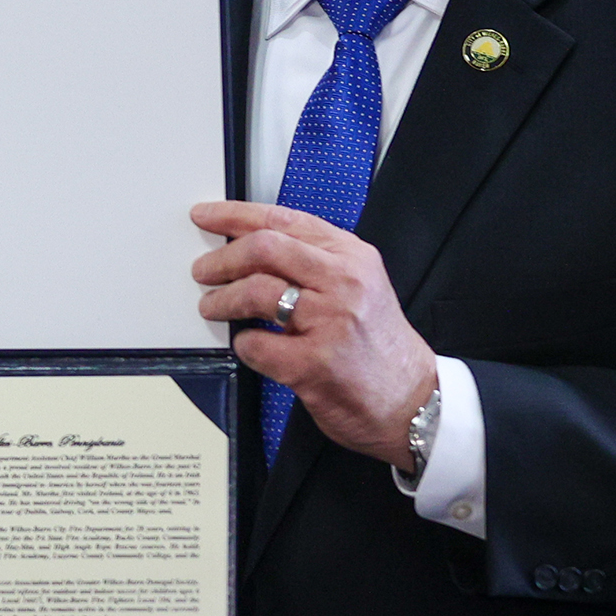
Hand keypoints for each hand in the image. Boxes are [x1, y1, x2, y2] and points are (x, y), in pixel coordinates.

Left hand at [192, 200, 436, 465]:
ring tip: (212, 307)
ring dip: (222, 300)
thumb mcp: (359, 285)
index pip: (284, 220)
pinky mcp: (314, 364)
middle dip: (222, 259)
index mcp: (351, 256)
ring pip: (255, 292)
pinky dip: (243, 344)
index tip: (205, 216)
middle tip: (203, 270)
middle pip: (263, 248)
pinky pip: (256, 344)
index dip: (235, 215)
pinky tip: (249, 345)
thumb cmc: (377, 345)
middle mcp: (343, 282)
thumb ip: (312, 262)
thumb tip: (249, 247)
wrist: (412, 400)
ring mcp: (330, 322)